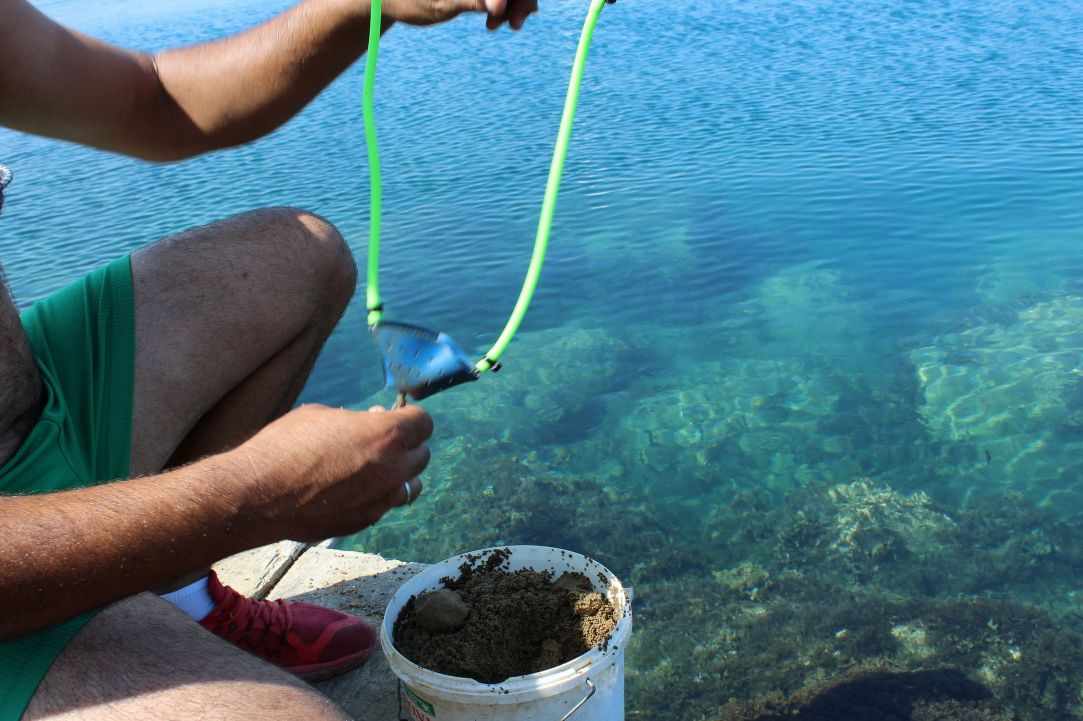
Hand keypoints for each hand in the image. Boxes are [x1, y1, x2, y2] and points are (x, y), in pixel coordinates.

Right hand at [233, 403, 432, 541]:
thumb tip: (363, 426)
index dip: (408, 417)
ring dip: (399, 474)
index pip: (423, 422)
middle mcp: (393, 468)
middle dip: (406, 445)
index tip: (391, 416)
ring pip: (410, 486)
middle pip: (422, 455)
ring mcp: (382, 499)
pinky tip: (352, 490)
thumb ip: (354, 421)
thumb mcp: (321, 416)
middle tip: (379, 441)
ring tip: (374, 468)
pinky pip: (384, 505)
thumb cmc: (285, 446)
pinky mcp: (365, 521)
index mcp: (387, 434)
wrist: (259, 495)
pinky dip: (376, 496)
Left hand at [383, 0, 538, 29]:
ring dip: (515, 3)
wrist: (396, 1)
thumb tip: (497, 4)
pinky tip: (496, 21)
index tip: (504, 12)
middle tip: (515, 25)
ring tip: (504, 25)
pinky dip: (506, 5)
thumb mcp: (441, 3)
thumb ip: (470, 0)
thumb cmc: (411, 1)